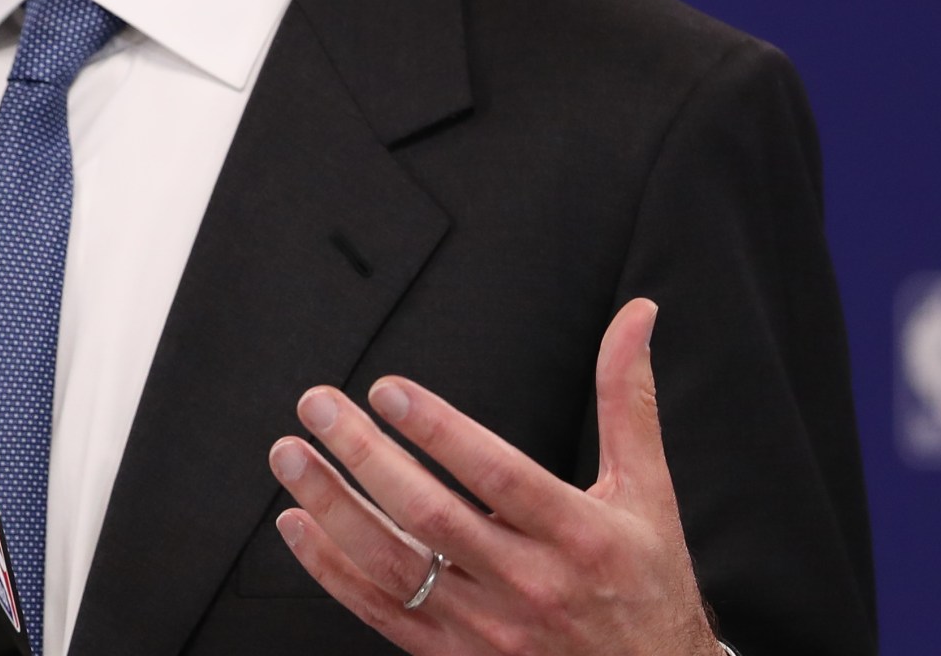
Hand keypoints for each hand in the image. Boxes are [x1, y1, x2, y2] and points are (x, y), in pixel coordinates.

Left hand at [267, 299, 717, 655]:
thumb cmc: (647, 584)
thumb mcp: (648, 492)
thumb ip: (628, 401)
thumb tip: (636, 316)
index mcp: (578, 535)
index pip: (497, 476)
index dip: (439, 431)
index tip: (388, 391)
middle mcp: (529, 585)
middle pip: (431, 516)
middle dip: (365, 455)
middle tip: (319, 406)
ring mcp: (488, 628)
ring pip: (394, 565)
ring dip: (333, 507)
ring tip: (291, 456)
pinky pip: (381, 612)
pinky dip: (332, 570)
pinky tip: (298, 525)